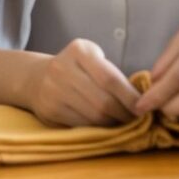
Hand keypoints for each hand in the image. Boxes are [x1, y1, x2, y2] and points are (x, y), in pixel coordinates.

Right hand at [25, 39, 142, 127]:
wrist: (36, 78)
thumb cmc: (76, 68)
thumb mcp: (91, 58)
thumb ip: (111, 72)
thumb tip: (141, 97)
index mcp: (78, 51)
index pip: (110, 78)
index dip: (129, 96)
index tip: (143, 107)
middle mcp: (62, 69)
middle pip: (102, 100)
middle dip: (123, 113)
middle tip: (135, 119)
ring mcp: (53, 91)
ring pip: (93, 116)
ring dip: (113, 123)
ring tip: (122, 122)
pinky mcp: (49, 110)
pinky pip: (81, 124)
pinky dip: (98, 128)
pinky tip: (105, 125)